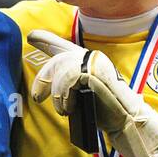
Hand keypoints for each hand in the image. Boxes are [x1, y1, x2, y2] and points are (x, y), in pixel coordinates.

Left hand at [27, 29, 157, 156]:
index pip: (64, 46)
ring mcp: (95, 63)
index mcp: (89, 62)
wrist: (126, 120)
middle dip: (43, 77)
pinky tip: (68, 108)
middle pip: (58, 57)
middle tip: (37, 97)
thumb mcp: (81, 95)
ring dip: (56, 93)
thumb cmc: (104, 111)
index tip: (31, 36)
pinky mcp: (95, 71)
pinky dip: (64, 95)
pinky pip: (69, 78)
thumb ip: (68, 86)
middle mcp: (92, 58)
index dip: (46, 40)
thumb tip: (44, 88)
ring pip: (62, 67)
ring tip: (62, 109)